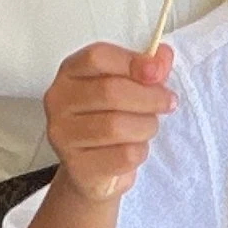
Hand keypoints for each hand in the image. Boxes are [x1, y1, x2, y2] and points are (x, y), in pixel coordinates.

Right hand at [41, 41, 173, 202]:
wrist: (92, 169)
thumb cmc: (110, 118)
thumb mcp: (128, 86)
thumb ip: (146, 68)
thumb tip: (163, 58)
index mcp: (70, 73)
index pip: (97, 57)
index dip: (131, 62)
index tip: (157, 71)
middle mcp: (59, 101)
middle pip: (110, 91)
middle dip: (149, 97)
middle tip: (168, 102)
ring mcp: (63, 136)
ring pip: (117, 126)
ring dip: (146, 126)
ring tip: (149, 126)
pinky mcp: (78, 167)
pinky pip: (123, 156)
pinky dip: (140, 151)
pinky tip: (136, 148)